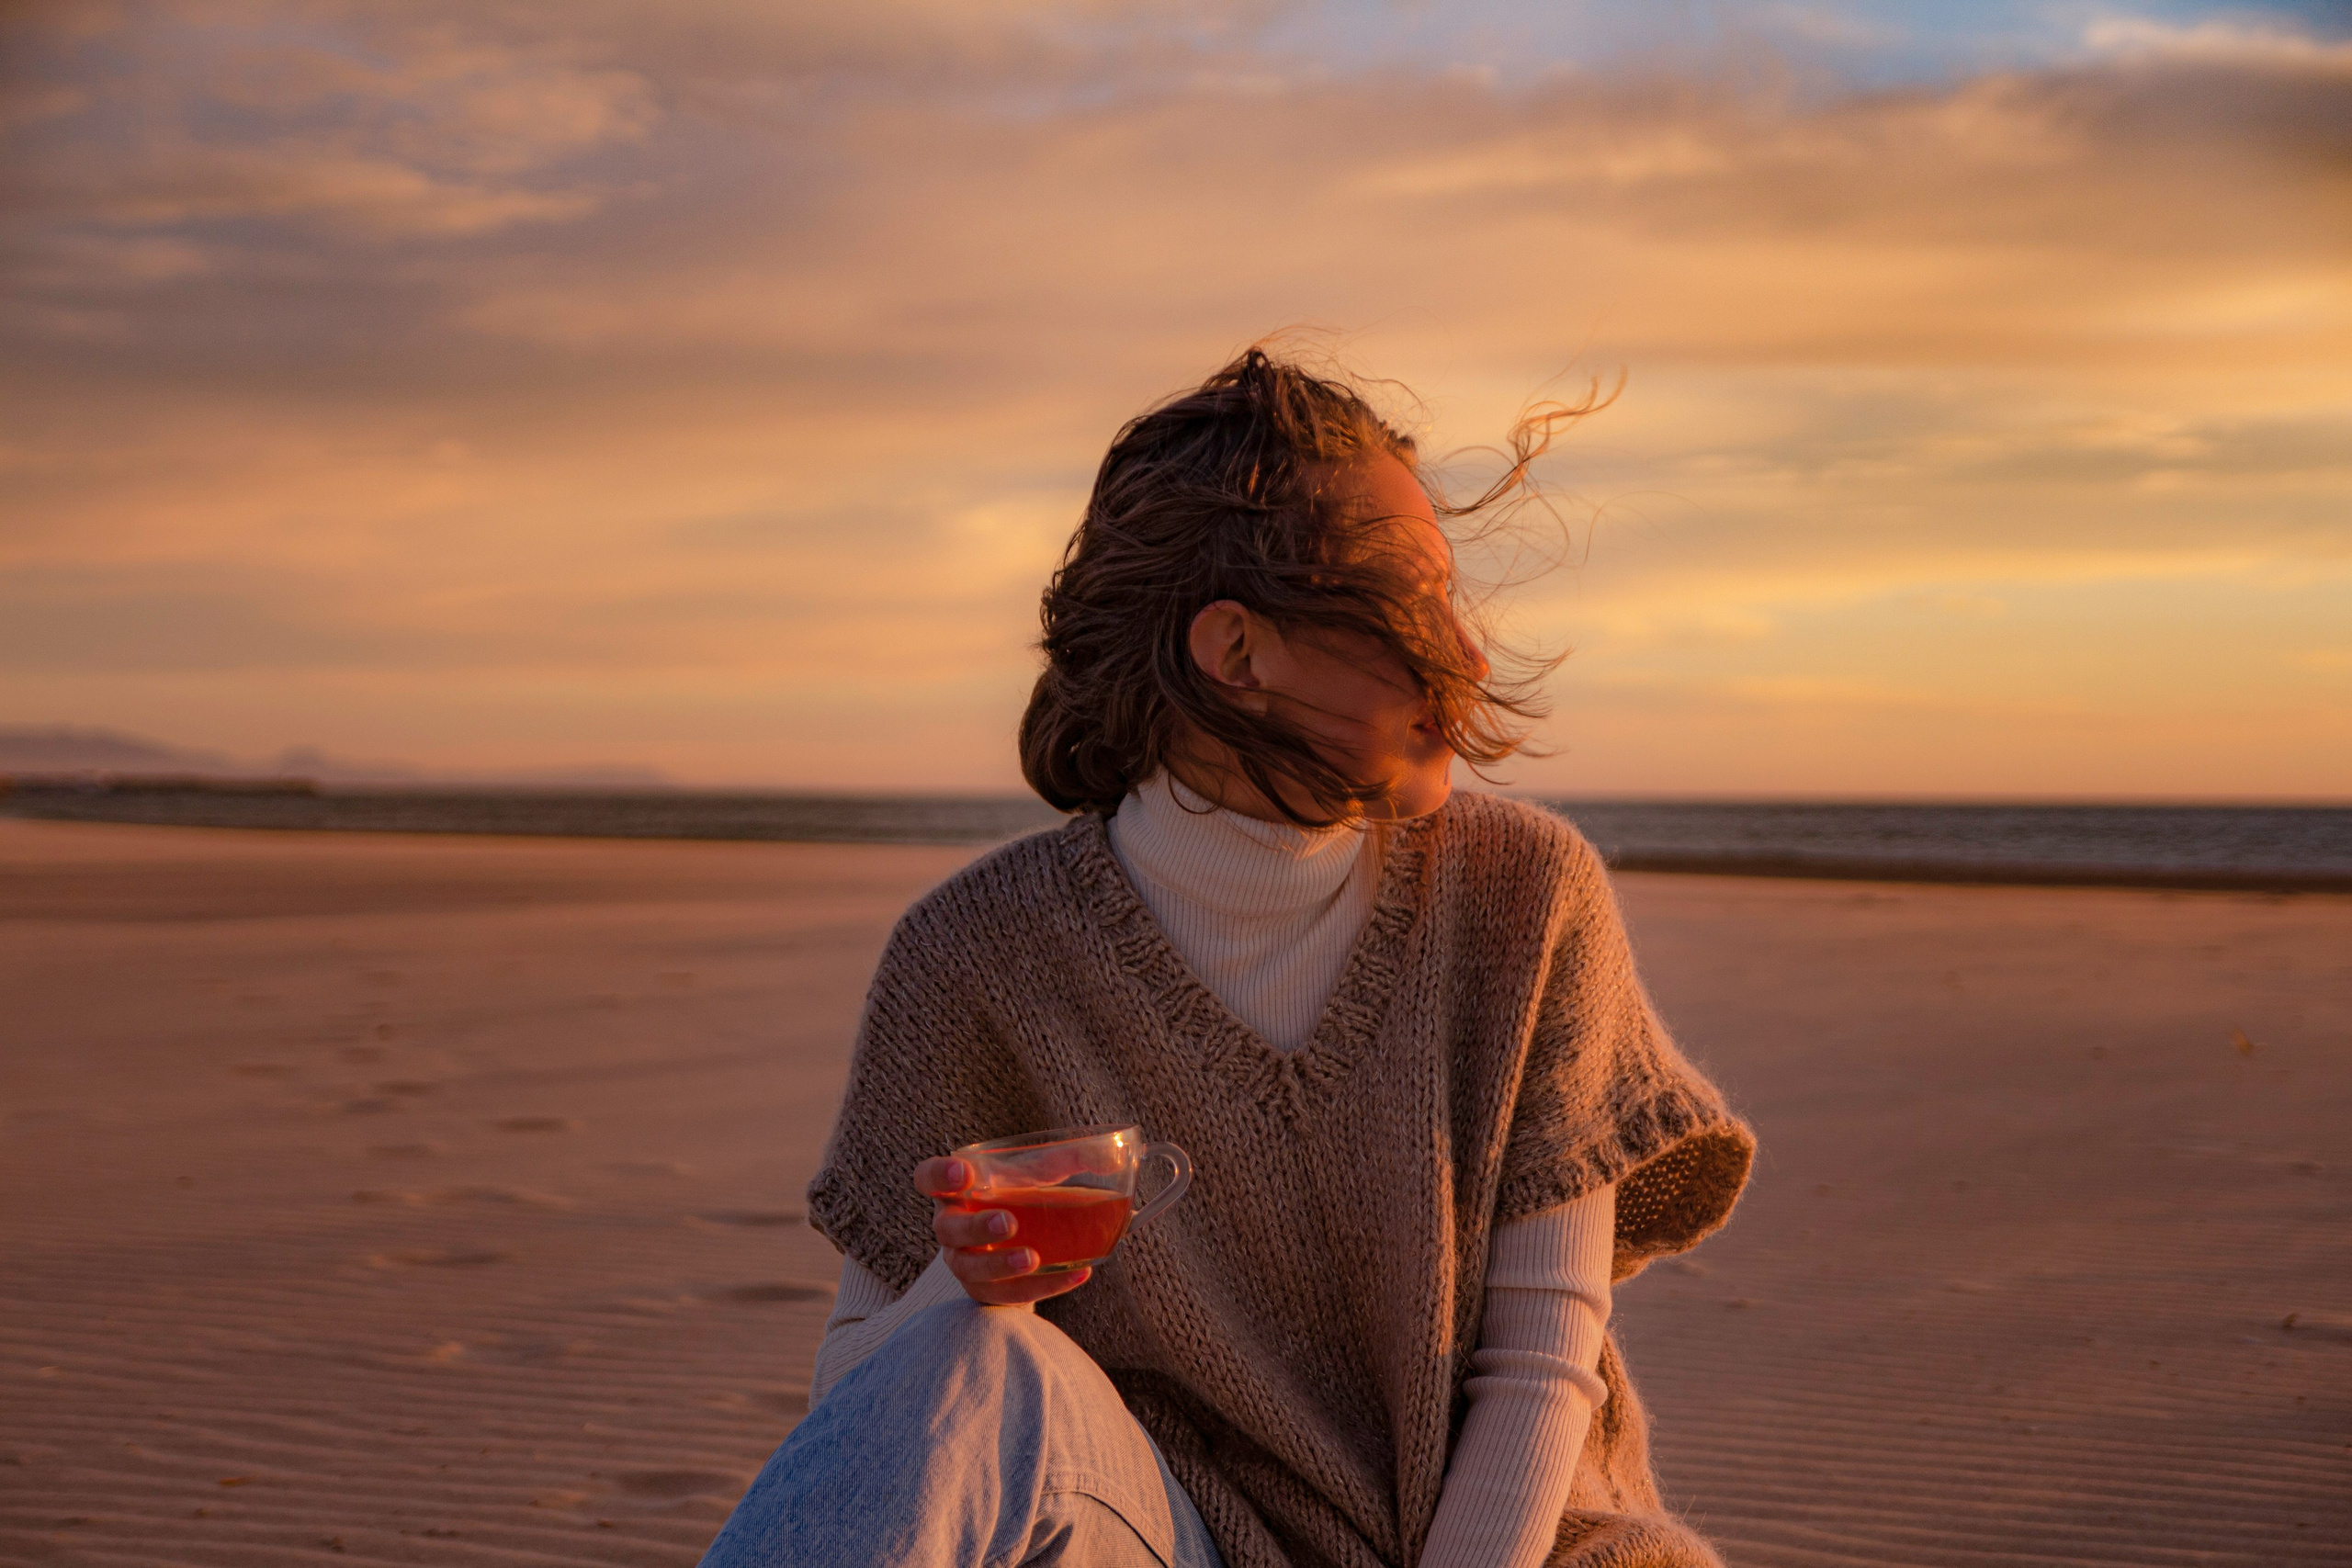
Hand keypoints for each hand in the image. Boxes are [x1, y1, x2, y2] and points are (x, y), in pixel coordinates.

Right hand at [914, 1157, 1092, 1305]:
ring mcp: (965, 1262)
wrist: (1024, 1242)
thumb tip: (1113, 1158)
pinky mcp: (986, 1291)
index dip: (939, 1175)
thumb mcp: (1041, 1172)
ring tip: (1034, 1258)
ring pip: (970, 1269)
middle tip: (1009, 1223)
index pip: (928, 1177)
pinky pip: (1007, 1294)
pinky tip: (1076, 1274)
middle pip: (948, 1229)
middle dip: (977, 1228)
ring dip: (1001, 1265)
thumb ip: (1071, 1158)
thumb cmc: (1023, 1197)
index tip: (965, 1173)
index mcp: (957, 1190)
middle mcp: (952, 1226)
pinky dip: (1044, 1286)